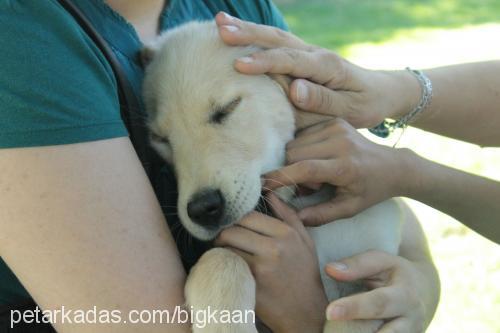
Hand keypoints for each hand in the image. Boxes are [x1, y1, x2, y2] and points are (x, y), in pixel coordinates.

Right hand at [215, 12, 419, 127]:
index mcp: (326, 66)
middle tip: (220, 28)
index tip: (239, 65)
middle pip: (278, 39)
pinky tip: (241, 33)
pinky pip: (278, 44)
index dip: (264, 62)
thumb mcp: (350, 109)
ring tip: (220, 22)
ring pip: (276, 37)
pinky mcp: (305, 57)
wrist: (382, 92)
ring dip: (248, 29)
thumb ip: (323, 101)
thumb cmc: (366, 105)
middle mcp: (315, 54)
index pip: (290, 61)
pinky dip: (257, 36)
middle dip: (248, 33)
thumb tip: (295, 90)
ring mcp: (309, 52)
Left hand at [215, 194, 327, 332]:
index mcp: (286, 234)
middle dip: (223, 234)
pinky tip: (227, 267)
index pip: (248, 216)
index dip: (236, 220)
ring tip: (224, 253)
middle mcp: (274, 248)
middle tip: (222, 241)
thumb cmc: (304, 274)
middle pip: (232, 230)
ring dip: (221, 250)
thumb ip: (288, 216)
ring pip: (226, 248)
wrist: (307, 312)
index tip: (233, 226)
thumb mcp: (305, 242)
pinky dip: (223, 265)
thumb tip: (270, 194)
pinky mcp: (251, 284)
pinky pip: (227, 266)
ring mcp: (261, 267)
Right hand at [264, 118, 411, 224]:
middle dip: (290, 170)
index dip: (281, 177)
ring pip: (295, 142)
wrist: (393, 166)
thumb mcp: (349, 209)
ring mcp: (337, 128)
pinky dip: (303, 148)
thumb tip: (294, 218)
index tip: (264, 185)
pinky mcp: (334, 121)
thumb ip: (321, 215)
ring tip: (316, 173)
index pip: (305, 169)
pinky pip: (303, 134)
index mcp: (345, 166)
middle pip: (294, 153)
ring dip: (296, 159)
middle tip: (308, 186)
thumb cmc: (370, 191)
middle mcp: (340, 142)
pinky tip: (318, 159)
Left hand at [325, 250, 436, 332]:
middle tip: (332, 323)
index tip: (330, 311)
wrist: (424, 290)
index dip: (354, 308)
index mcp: (405, 295)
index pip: (378, 303)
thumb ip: (357, 265)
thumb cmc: (394, 273)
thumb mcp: (381, 262)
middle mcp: (412, 321)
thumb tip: (330, 270)